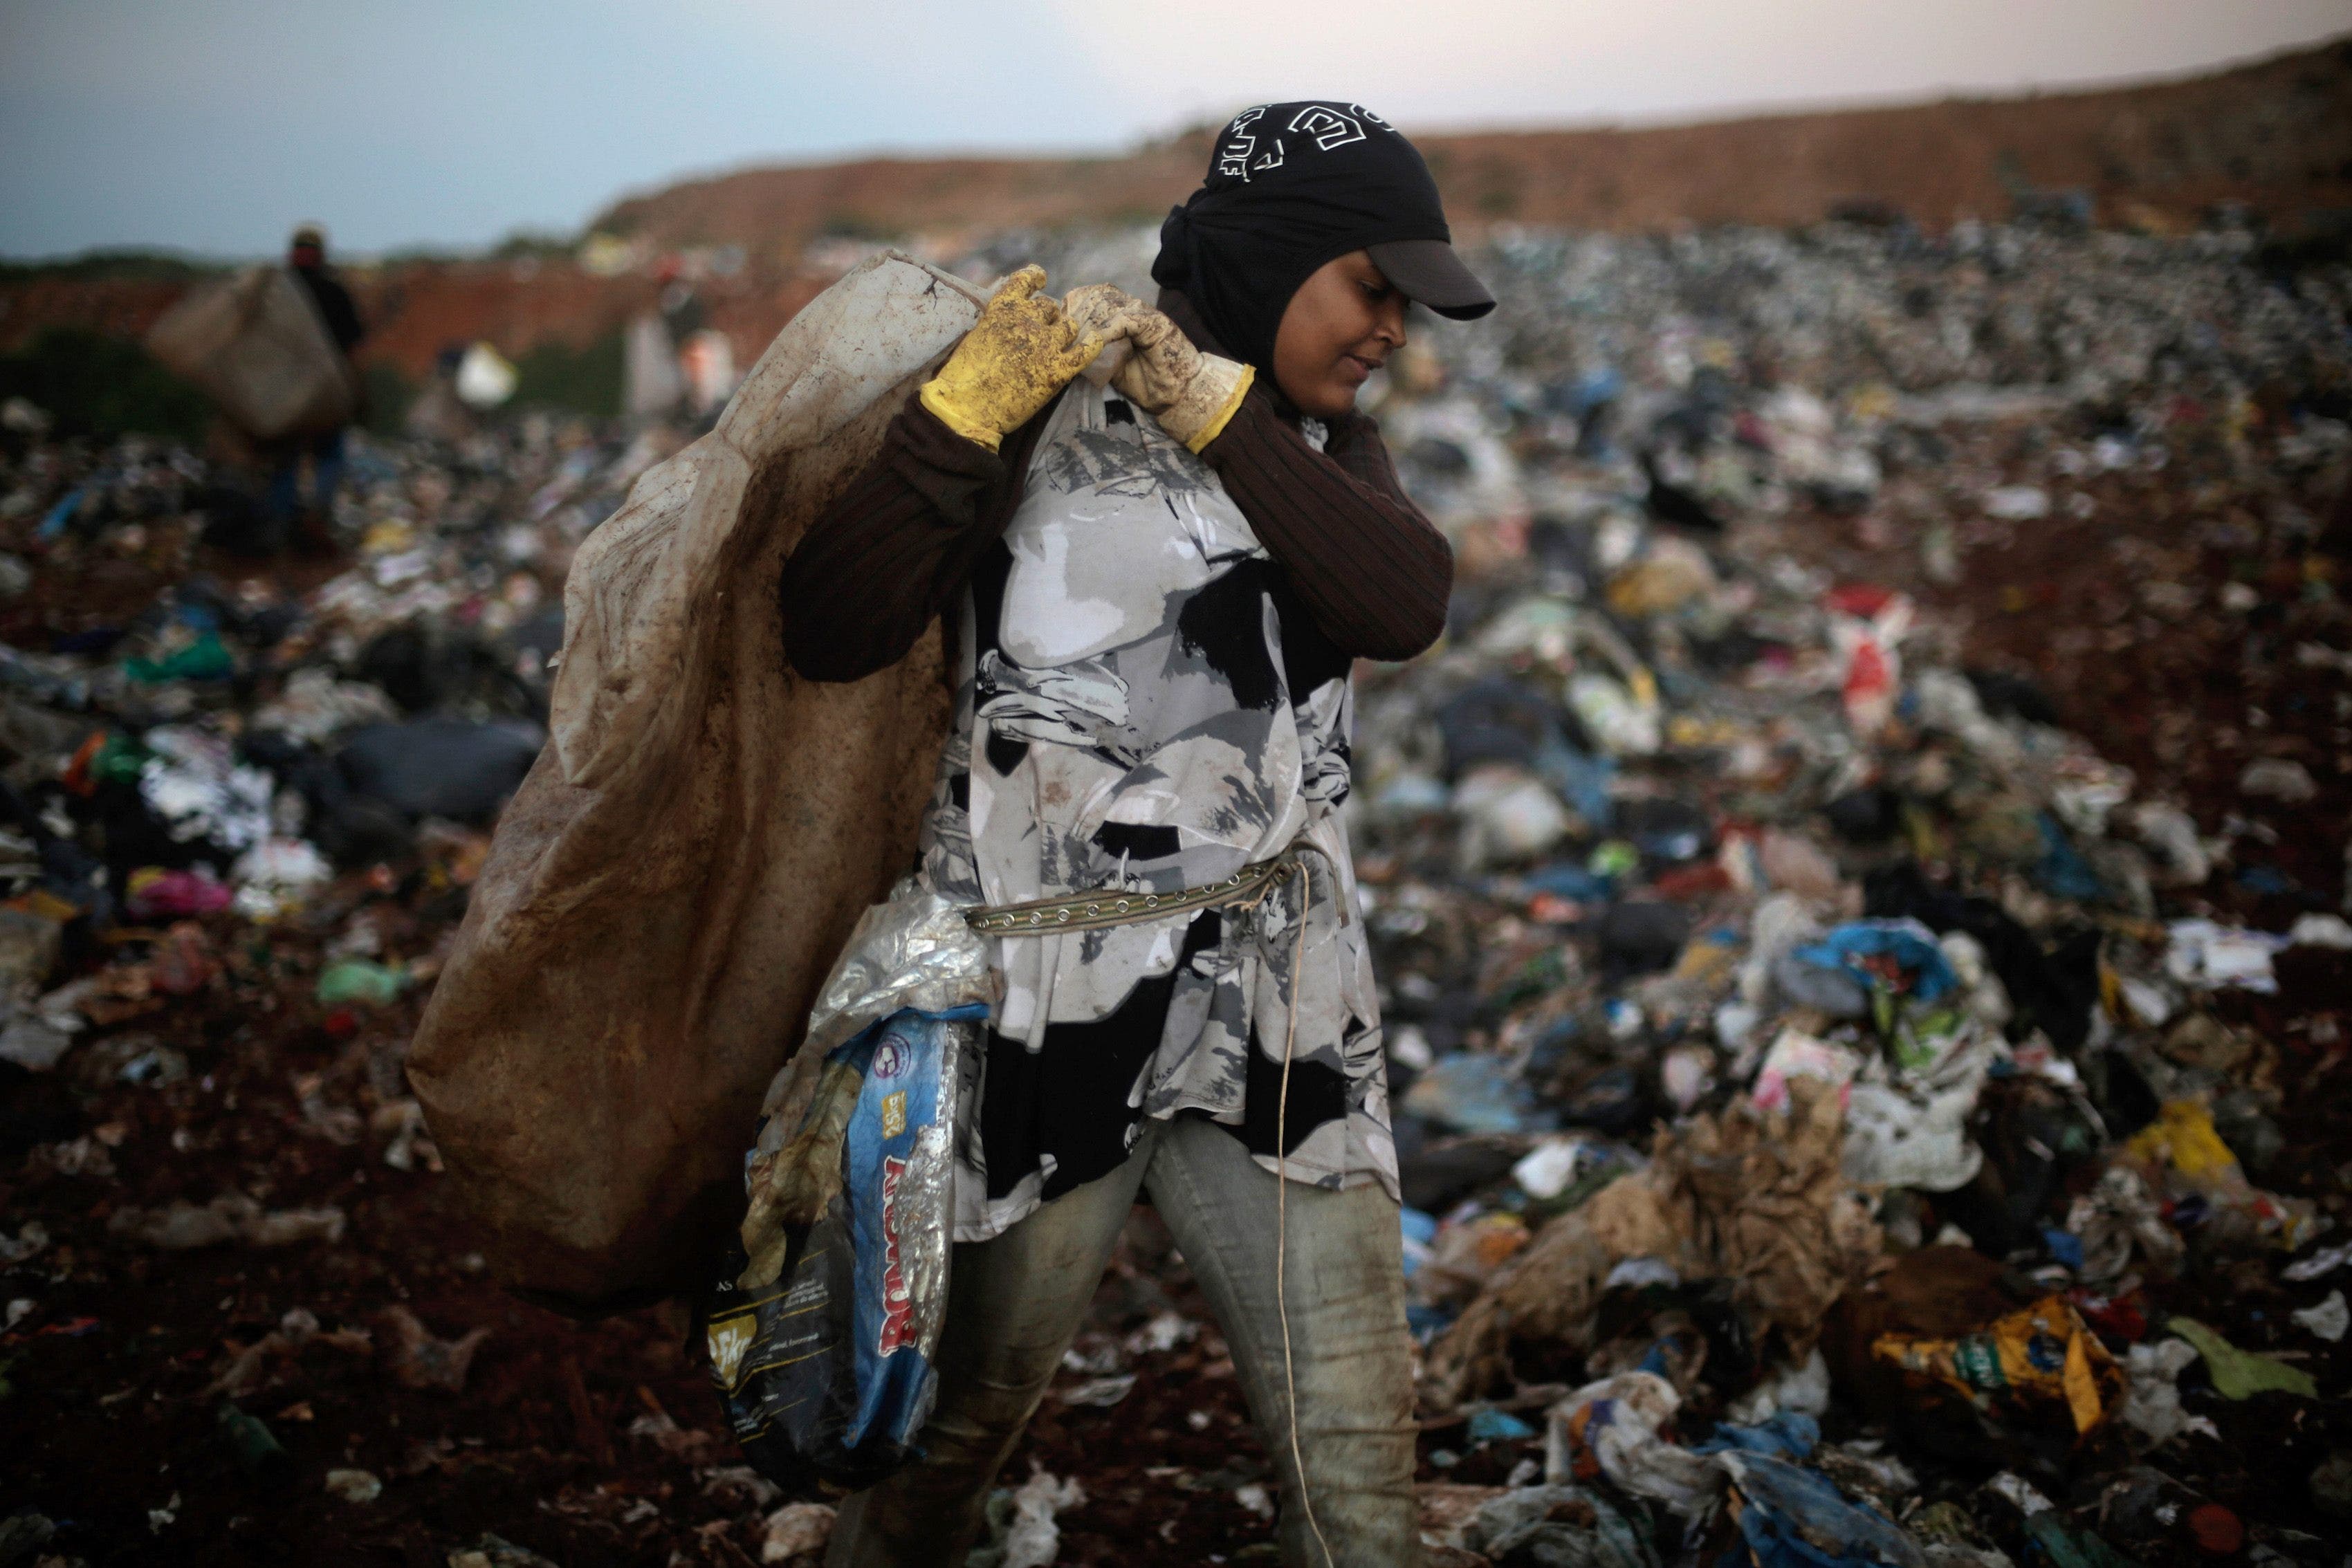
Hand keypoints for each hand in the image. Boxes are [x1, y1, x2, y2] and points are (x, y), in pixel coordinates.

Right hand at [919, 266, 1101, 451]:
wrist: (967, 406)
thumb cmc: (963, 377)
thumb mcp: (977, 335)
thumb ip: (998, 323)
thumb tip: (1013, 323)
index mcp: (1003, 309)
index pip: (1025, 280)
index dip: (1036, 277)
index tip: (1042, 280)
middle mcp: (1027, 321)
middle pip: (1049, 308)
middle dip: (1048, 317)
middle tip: (1042, 333)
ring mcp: (1045, 345)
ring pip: (1069, 327)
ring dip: (1066, 332)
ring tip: (1060, 343)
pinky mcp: (1058, 370)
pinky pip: (1086, 351)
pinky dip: (1093, 344)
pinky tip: (1096, 340)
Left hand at [1058, 286, 1252, 452]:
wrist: (1179, 395)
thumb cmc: (1148, 384)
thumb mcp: (1112, 367)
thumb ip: (1095, 353)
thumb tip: (1070, 349)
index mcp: (1124, 316)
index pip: (1094, 296)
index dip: (1075, 304)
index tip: (1059, 320)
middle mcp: (1134, 309)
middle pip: (1098, 294)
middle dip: (1078, 310)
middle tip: (1065, 330)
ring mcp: (1145, 314)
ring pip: (1109, 303)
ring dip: (1090, 320)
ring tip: (1078, 339)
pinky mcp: (1154, 324)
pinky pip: (1124, 319)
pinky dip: (1107, 329)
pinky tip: (1096, 342)